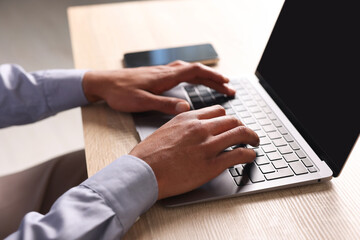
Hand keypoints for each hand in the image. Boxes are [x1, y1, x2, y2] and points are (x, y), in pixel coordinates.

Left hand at [82, 61, 234, 114]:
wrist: (103, 83)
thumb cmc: (120, 93)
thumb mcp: (141, 102)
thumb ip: (164, 105)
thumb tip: (186, 109)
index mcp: (165, 77)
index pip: (195, 72)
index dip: (213, 78)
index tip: (227, 84)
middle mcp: (165, 72)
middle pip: (196, 70)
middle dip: (214, 78)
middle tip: (228, 87)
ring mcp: (161, 73)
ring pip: (188, 70)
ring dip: (204, 76)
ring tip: (216, 83)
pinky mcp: (156, 76)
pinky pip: (180, 72)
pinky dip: (192, 75)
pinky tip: (191, 81)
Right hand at [129, 105, 259, 198]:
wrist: (142, 172)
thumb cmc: (148, 154)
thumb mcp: (165, 130)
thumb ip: (183, 126)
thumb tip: (192, 129)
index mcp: (188, 118)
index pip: (218, 111)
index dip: (228, 119)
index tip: (231, 124)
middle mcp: (200, 128)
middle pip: (232, 120)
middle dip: (243, 127)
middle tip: (247, 134)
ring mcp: (207, 146)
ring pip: (240, 134)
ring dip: (252, 137)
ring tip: (254, 142)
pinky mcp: (212, 165)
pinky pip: (239, 155)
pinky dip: (249, 154)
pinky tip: (250, 156)